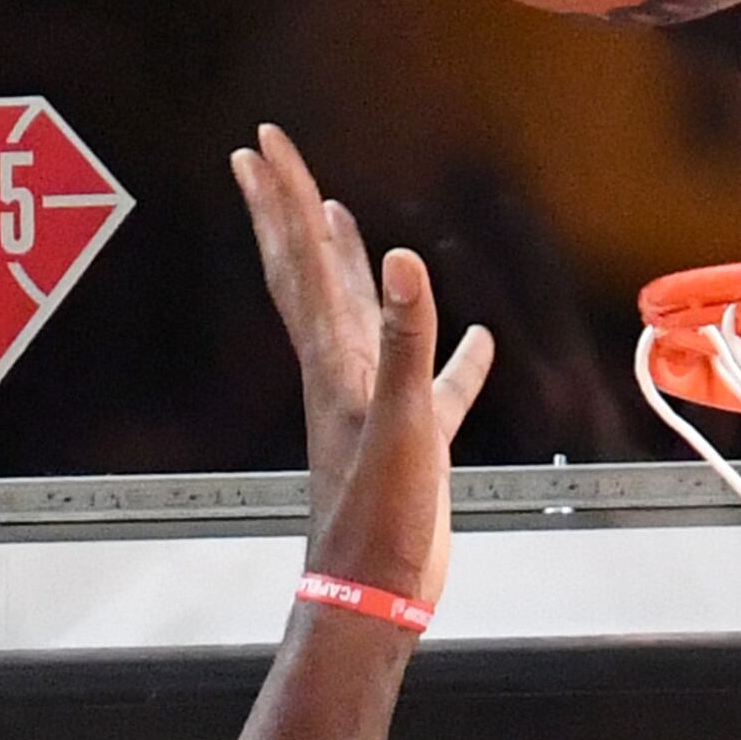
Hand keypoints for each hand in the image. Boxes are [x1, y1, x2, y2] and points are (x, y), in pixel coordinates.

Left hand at [231, 123, 492, 613]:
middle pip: (309, 276)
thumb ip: (404, 342)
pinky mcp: (407, 440)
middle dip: (289, 215)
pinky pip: (430, 384)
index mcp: (336, 362)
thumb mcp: (400, 424)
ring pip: (358, 318)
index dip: (289, 198)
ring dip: (349, 266)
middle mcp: (343, 373)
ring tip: (344, 219)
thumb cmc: (376, 522)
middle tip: (266, 161)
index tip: (263, 142)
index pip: (305, 261)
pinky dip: (450, 357)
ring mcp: (373, 405)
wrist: (374, 597)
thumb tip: (399, 260)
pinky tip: (477, 341)